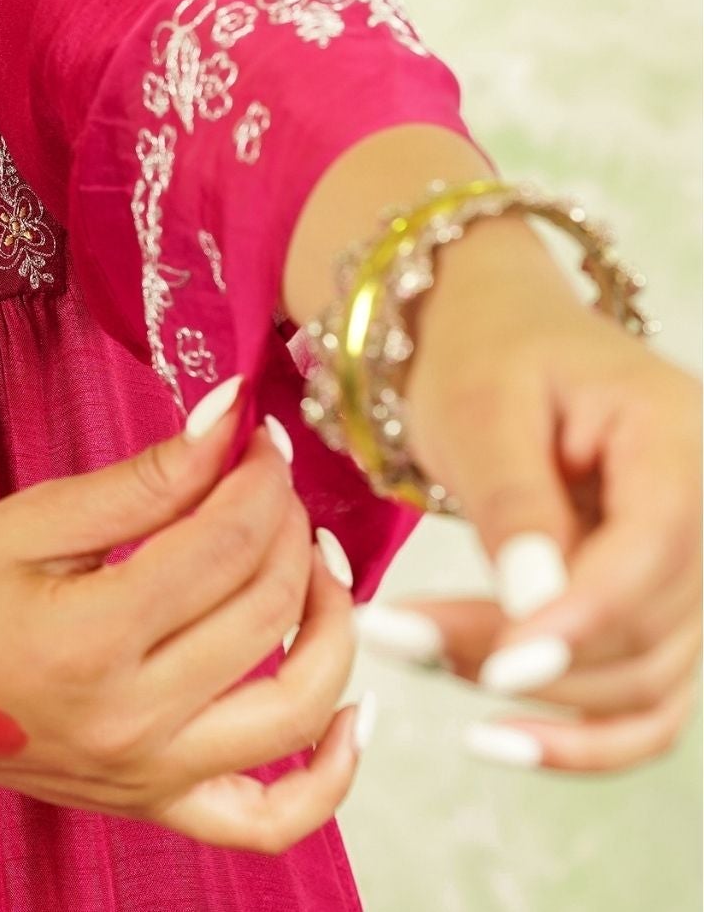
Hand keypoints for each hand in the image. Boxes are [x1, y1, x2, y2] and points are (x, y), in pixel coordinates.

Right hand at [0, 381, 370, 853]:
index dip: (260, 477)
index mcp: (91, 637)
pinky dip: (333, 776)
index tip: (259, 435)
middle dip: (290, 526)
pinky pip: (273, 821)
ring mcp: (149, 777)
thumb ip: (144, 478)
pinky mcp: (155, 806)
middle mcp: (132, 720)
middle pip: (267, 609)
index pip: (226, 542)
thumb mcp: (33, 519)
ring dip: (332, 625)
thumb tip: (229, 418)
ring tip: (315, 565)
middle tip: (271, 482)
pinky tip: (350, 711)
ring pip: (298, 709)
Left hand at [371, 297, 700, 772]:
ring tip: (408, 648)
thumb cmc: (477, 352)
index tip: (494, 667)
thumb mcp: (481, 409)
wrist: (480, 330)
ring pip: (642, 675)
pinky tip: (496, 740)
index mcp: (676, 436)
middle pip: (642, 625)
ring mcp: (690, 565)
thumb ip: (516, 505)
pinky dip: (582, 735)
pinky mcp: (654, 606)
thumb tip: (539, 613)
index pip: (651, 551)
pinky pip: (646, 698)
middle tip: (395, 634)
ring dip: (529, 689)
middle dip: (520, 652)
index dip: (578, 619)